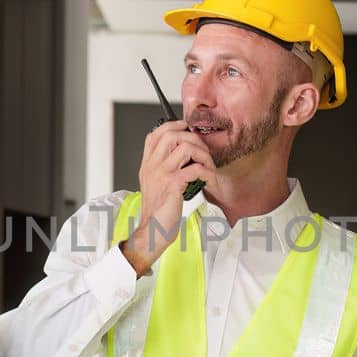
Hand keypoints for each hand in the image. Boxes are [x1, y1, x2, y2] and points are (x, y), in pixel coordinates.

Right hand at [124, 121, 216, 273]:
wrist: (153, 230)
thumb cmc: (158, 210)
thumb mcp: (154, 184)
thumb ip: (162, 167)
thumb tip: (181, 153)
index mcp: (147, 164)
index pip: (155, 134)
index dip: (173, 126)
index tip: (186, 128)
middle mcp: (152, 166)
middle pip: (171, 134)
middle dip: (193, 138)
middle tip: (202, 152)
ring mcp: (161, 174)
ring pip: (185, 147)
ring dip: (203, 154)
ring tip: (208, 166)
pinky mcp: (173, 185)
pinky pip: (195, 168)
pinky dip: (207, 172)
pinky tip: (208, 180)